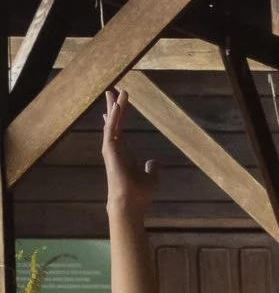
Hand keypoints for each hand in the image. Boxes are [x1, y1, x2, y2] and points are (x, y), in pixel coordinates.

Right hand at [99, 90, 158, 213]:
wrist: (131, 202)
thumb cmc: (140, 192)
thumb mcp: (151, 177)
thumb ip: (152, 167)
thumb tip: (154, 161)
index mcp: (124, 152)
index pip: (120, 130)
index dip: (118, 117)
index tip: (116, 105)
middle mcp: (115, 148)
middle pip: (113, 122)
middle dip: (113, 106)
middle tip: (111, 90)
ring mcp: (111, 148)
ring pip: (112, 122)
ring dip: (114, 107)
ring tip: (114, 91)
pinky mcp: (110, 150)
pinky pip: (111, 129)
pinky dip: (114, 117)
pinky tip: (116, 106)